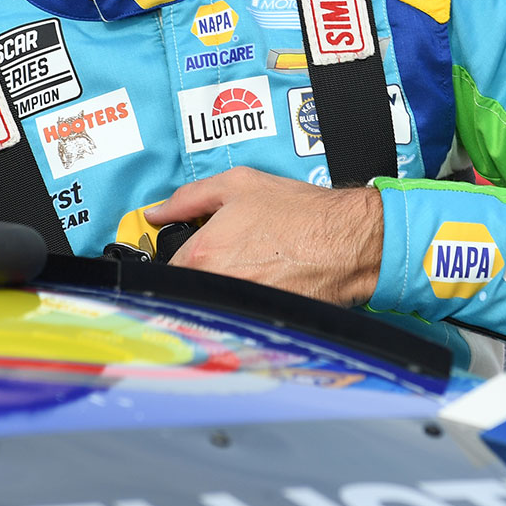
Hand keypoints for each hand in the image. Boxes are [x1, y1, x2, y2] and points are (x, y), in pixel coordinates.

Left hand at [145, 168, 382, 307]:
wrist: (347, 240)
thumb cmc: (300, 212)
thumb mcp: (239, 184)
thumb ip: (188, 198)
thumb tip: (158, 212)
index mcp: (203, 254)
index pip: (165, 268)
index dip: (175, 257)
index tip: (188, 252)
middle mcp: (217, 286)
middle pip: (187, 289)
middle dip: (198, 274)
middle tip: (224, 258)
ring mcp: (240, 308)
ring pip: (212, 304)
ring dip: (219, 291)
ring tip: (248, 270)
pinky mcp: (262, 321)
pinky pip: (239, 316)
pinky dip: (245, 304)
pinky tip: (264, 284)